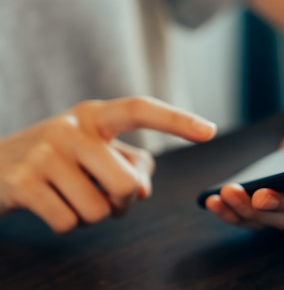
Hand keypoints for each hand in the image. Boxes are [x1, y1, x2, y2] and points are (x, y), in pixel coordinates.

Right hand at [0, 97, 215, 233]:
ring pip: (99, 210)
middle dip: (122, 202)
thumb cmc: (59, 160)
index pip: (140, 110)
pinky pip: (69, 222)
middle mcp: (70, 128)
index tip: (210, 132)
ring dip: (93, 215)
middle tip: (104, 196)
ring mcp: (43, 154)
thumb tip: (142, 189)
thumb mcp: (94, 151)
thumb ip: (130, 164)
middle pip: (125, 184)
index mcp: (94, 115)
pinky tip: (52, 206)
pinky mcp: (22, 182)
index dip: (177, 121)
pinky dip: (67, 224)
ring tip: (73, 197)